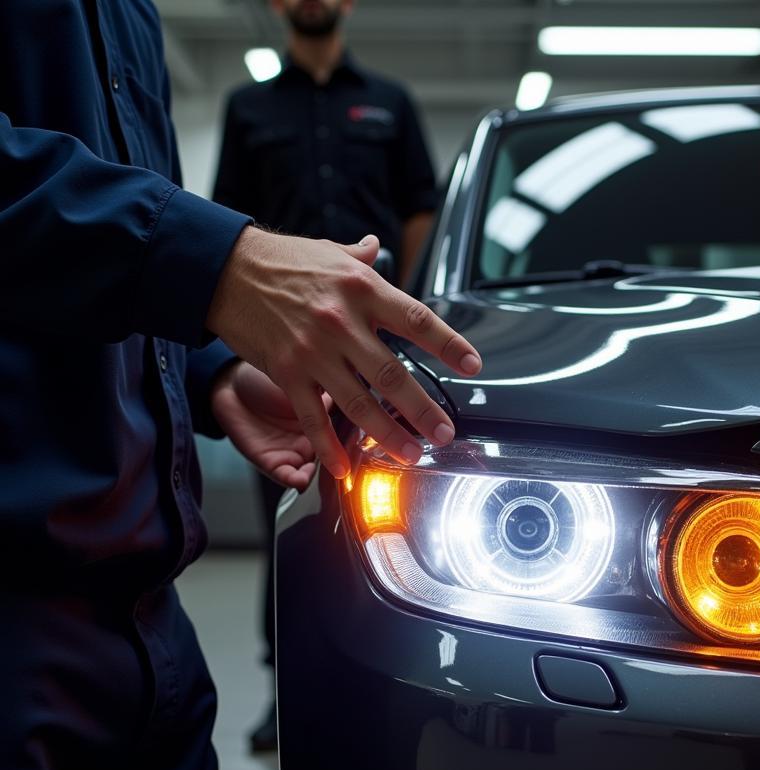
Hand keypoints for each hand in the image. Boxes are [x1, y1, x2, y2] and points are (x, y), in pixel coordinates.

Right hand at [205, 228, 481, 477]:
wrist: (223, 268)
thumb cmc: (281, 260)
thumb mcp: (329, 252)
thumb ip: (360, 258)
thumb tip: (378, 247)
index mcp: (362, 288)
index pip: (417, 320)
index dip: (449, 344)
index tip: (473, 365)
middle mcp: (342, 321)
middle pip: (393, 374)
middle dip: (424, 409)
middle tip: (445, 433)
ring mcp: (314, 351)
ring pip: (360, 403)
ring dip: (389, 435)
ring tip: (412, 454)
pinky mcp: (287, 372)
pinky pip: (313, 418)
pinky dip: (329, 447)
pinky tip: (345, 468)